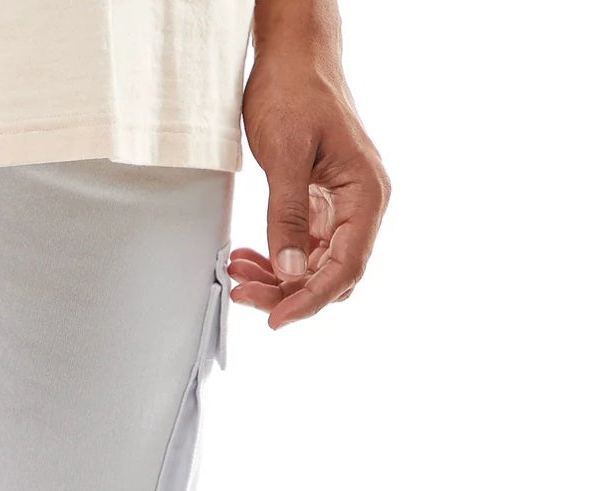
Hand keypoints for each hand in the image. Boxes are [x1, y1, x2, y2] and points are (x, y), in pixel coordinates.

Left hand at [231, 47, 389, 329]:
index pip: (346, 267)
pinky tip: (246, 259)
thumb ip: (288, 216)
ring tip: (237, 275)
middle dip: (288, 293)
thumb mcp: (286, 154)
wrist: (293, 58)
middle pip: (330, 275)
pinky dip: (273, 259)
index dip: (311, 300)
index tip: (277, 319)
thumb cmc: (296, 91)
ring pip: (312, 268)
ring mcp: (341, 210)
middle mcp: (360, 208)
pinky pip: (300, 249)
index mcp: (367, 196)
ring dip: (276, 279)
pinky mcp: (320, 208)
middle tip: (244, 294)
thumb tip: (290, 270)